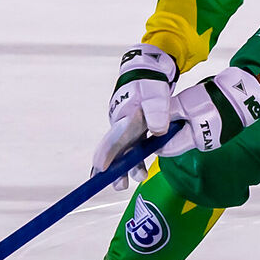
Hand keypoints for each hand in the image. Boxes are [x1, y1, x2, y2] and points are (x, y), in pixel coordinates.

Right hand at [90, 42, 178, 188]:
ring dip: (126, 169)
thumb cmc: (149, 84)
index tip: (101, 168)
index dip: (107, 154)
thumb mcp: (155, 94)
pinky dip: (132, 163)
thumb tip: (158, 131)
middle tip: (117, 185)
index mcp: (124, 118)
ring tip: (132, 182)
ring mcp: (127, 130)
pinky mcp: (135, 132)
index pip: (113, 139)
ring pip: (123, 153)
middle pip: (114, 151)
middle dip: (112, 170)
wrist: (148, 74)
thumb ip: (157, 111)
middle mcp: (122, 127)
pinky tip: (139, 173)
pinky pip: (130, 150)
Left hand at [159, 67, 259, 158]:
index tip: (149, 130)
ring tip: (187, 109)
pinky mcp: (218, 133)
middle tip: (171, 113)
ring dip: (182, 125)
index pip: (165, 149)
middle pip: (177, 142)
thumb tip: (153, 125)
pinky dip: (193, 122)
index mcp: (194, 139)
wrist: (243, 95)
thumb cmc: (217, 99)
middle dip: (170, 130)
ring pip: (187, 135)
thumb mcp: (186, 104)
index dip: (155, 140)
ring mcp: (212, 140)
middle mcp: (203, 144)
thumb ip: (169, 115)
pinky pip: (199, 130)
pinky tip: (198, 111)